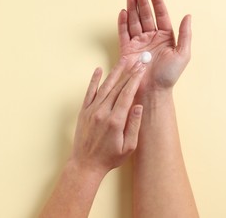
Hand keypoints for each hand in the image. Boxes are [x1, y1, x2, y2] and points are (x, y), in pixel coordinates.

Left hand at [69, 58, 145, 175]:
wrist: (85, 164)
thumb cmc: (109, 158)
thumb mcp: (128, 147)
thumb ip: (134, 125)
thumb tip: (138, 106)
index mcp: (115, 121)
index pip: (127, 94)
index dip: (135, 79)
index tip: (142, 69)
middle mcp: (102, 112)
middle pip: (118, 87)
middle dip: (129, 72)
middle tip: (138, 61)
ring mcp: (91, 111)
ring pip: (104, 87)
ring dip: (114, 72)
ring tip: (123, 60)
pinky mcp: (84, 112)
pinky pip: (89, 92)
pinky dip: (94, 80)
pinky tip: (98, 70)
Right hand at [117, 0, 191, 95]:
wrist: (153, 90)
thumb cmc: (169, 75)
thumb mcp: (183, 54)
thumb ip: (185, 34)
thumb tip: (188, 16)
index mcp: (165, 38)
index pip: (161, 16)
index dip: (157, 4)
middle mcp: (151, 38)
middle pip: (146, 17)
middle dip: (142, 4)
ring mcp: (138, 44)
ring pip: (134, 22)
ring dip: (132, 9)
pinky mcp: (127, 50)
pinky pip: (124, 34)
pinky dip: (122, 23)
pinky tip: (122, 12)